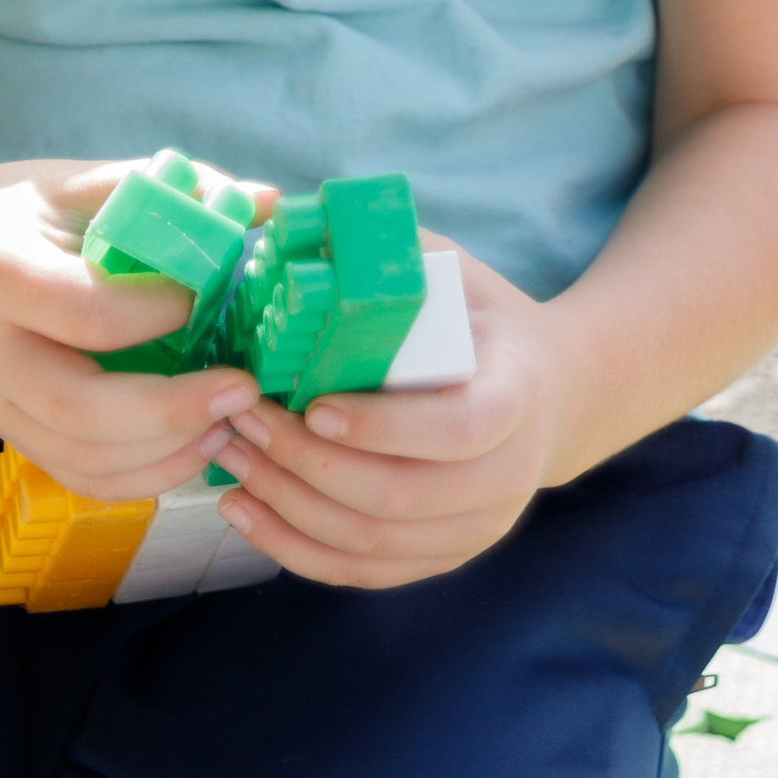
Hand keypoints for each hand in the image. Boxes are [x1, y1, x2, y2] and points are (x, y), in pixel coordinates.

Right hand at [0, 166, 262, 499]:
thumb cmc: (19, 219)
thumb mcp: (75, 184)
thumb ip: (165, 190)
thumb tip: (264, 201)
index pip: (86, 312)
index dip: (158, 313)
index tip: (208, 294)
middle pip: (78, 406)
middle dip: (171, 408)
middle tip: (241, 388)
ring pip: (84, 457)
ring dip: (169, 449)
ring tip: (231, 418)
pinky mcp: (16, 440)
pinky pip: (84, 479)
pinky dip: (149, 475)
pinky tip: (198, 443)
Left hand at [203, 241, 557, 588]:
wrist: (548, 392)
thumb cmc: (479, 319)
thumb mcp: (448, 270)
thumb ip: (376, 247)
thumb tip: (271, 206)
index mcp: (517, 400)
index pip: (457, 433)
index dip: (382, 428)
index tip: (314, 403)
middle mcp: (506, 480)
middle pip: (399, 497)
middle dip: (307, 462)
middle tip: (242, 417)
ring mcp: (474, 529)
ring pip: (371, 542)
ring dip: (288, 503)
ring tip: (229, 455)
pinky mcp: (440, 557)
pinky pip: (361, 571)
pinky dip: (295, 548)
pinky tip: (243, 509)